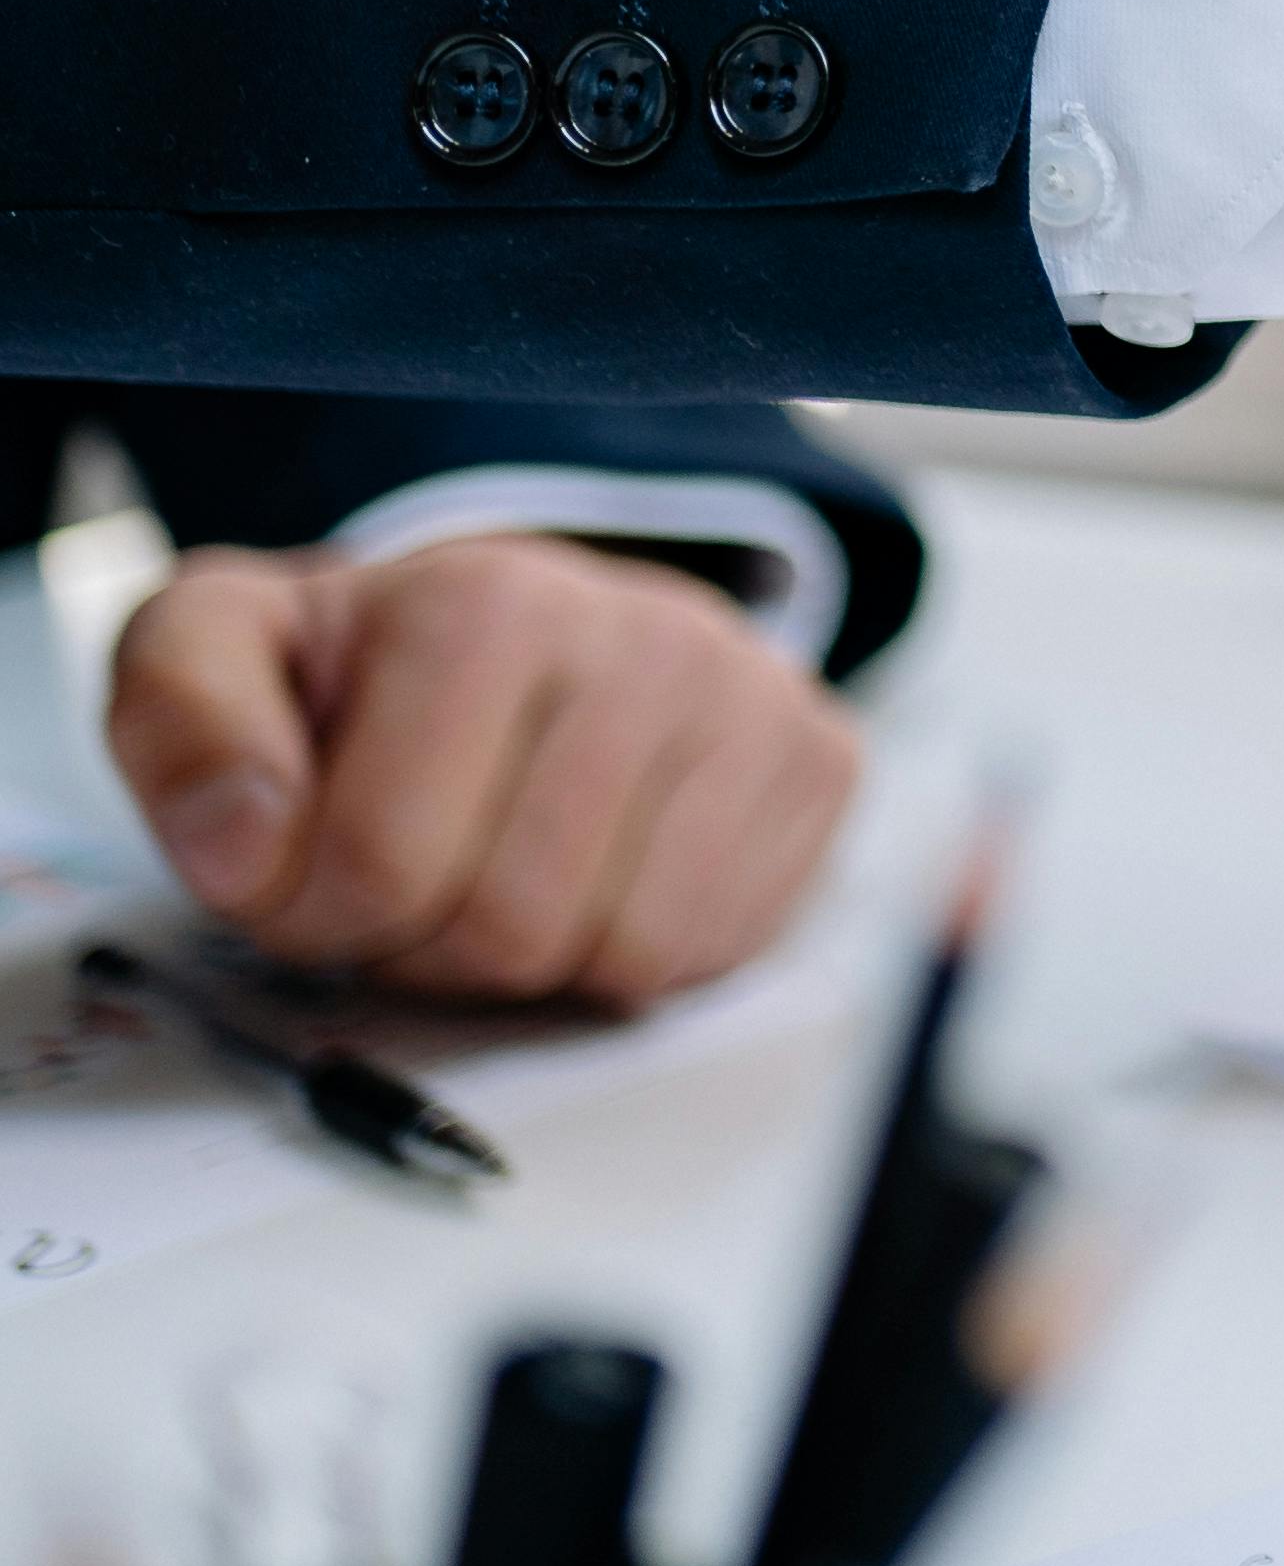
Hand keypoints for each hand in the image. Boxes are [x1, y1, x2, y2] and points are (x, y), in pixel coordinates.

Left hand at [106, 537, 859, 1008]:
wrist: (523, 628)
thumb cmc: (364, 671)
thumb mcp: (218, 654)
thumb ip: (181, 726)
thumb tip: (245, 843)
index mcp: (484, 603)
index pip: (377, 863)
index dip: (313, 910)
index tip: (307, 867)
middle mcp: (645, 631)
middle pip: (507, 924)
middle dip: (426, 946)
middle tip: (409, 886)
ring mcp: (752, 694)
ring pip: (623, 951)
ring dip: (531, 962)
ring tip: (498, 877)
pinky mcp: (820, 762)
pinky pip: (715, 949)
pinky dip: (632, 951)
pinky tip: (593, 876)